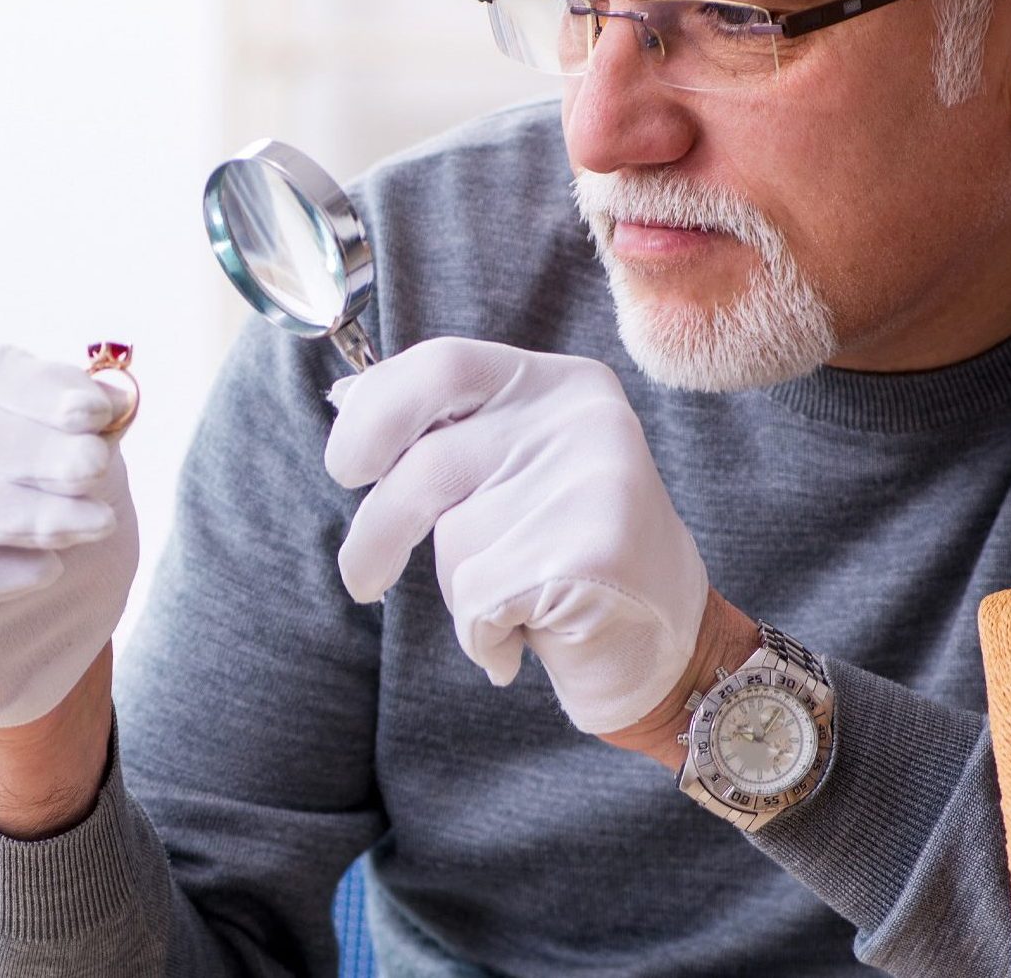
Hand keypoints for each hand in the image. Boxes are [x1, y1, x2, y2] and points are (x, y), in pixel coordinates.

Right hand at [0, 344, 138, 727]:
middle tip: (93, 472)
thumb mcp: (92, 481)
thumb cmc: (54, 534)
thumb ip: (92, 437)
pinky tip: (41, 573)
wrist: (27, 641)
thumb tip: (111, 398)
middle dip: (27, 450)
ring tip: (84, 528)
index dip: (41, 389)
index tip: (98, 414)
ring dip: (11, 512)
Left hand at [325, 337, 706, 734]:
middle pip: (431, 458)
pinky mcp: (598, 552)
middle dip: (379, 523)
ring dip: (457, 590)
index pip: (439, 365)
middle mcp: (582, 416)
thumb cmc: (565, 552)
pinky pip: (483, 599)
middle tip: (362, 574)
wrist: (666, 646)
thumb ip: (439, 430)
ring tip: (509, 600)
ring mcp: (596, 480)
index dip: (374, 413)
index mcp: (556, 383)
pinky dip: (484, 635)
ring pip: (457, 538)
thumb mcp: (505, 469)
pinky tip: (531, 634)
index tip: (348, 466)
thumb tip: (344, 398)